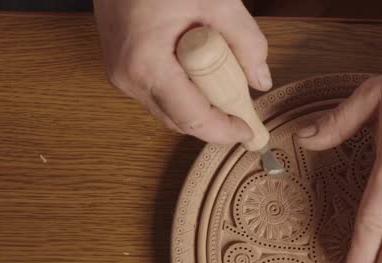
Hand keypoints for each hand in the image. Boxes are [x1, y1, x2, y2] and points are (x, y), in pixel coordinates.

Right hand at [94, 0, 270, 142]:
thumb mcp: (216, 1)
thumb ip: (245, 41)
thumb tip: (261, 80)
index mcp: (146, 64)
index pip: (192, 118)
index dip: (225, 130)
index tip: (250, 131)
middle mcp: (127, 76)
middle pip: (180, 121)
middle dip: (214, 120)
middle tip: (244, 108)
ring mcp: (120, 73)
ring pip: (168, 109)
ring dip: (199, 104)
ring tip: (225, 82)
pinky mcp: (121, 65)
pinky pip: (158, 92)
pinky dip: (183, 90)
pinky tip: (202, 70)